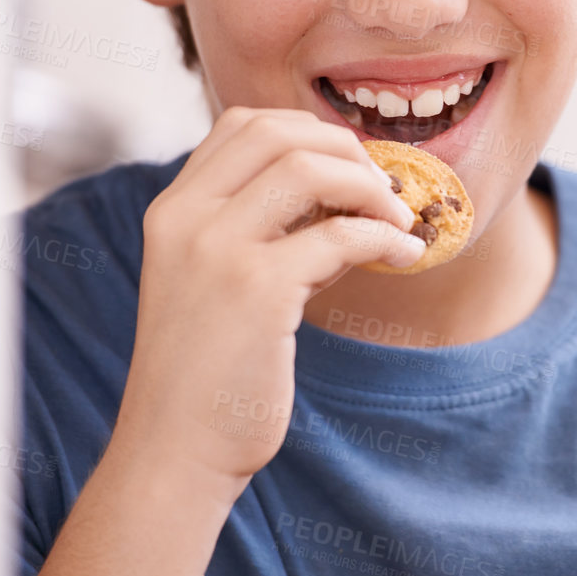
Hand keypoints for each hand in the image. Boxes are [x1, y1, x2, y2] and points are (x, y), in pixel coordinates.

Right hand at [117, 108, 423, 487]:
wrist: (173, 452)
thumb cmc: (204, 376)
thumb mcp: (213, 283)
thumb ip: (259, 233)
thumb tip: (342, 199)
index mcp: (172, 211)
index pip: (241, 124)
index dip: (307, 132)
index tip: (347, 166)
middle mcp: (187, 219)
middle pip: (279, 133)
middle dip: (345, 150)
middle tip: (383, 189)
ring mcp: (218, 250)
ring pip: (310, 169)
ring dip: (370, 187)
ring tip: (397, 219)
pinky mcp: (258, 290)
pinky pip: (342, 235)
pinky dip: (386, 238)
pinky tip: (404, 254)